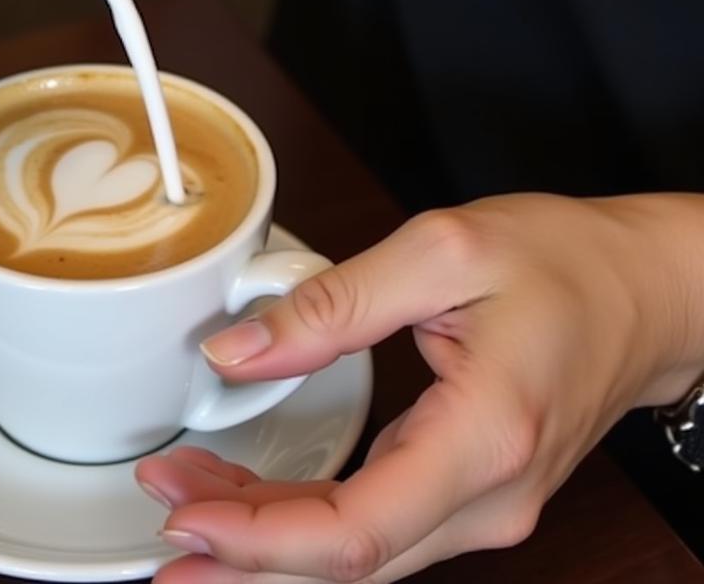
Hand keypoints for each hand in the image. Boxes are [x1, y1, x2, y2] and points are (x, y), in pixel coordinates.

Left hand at [137, 193, 703, 582]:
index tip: (184, 512)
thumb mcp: (441, 251)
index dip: (260, 539)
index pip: (356, 532)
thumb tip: (238, 352)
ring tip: (188, 493)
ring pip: (356, 554)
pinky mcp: (469, 492)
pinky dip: (305, 520)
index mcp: (484, 437)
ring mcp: (484, 505)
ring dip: (266, 535)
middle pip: (345, 562)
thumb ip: (335, 303)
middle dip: (242, 544)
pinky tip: (254, 494)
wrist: (642, 290)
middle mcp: (489, 497)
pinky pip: (375, 526)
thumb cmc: (561, 262)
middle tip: (161, 502)